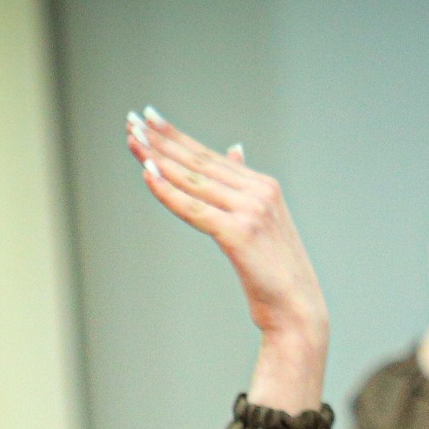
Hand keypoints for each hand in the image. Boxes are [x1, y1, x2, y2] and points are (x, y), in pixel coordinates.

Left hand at [127, 108, 328, 411]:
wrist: (297, 310)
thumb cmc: (275, 273)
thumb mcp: (262, 221)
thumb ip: (244, 186)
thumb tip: (233, 150)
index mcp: (264, 186)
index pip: (209, 155)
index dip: (177, 136)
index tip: (150, 118)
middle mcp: (259, 192)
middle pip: (198, 161)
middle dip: (161, 141)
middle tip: (131, 122)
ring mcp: (250, 211)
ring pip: (192, 180)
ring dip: (158, 159)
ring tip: (132, 142)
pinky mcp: (238, 234)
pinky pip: (194, 209)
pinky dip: (168, 192)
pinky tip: (147, 174)